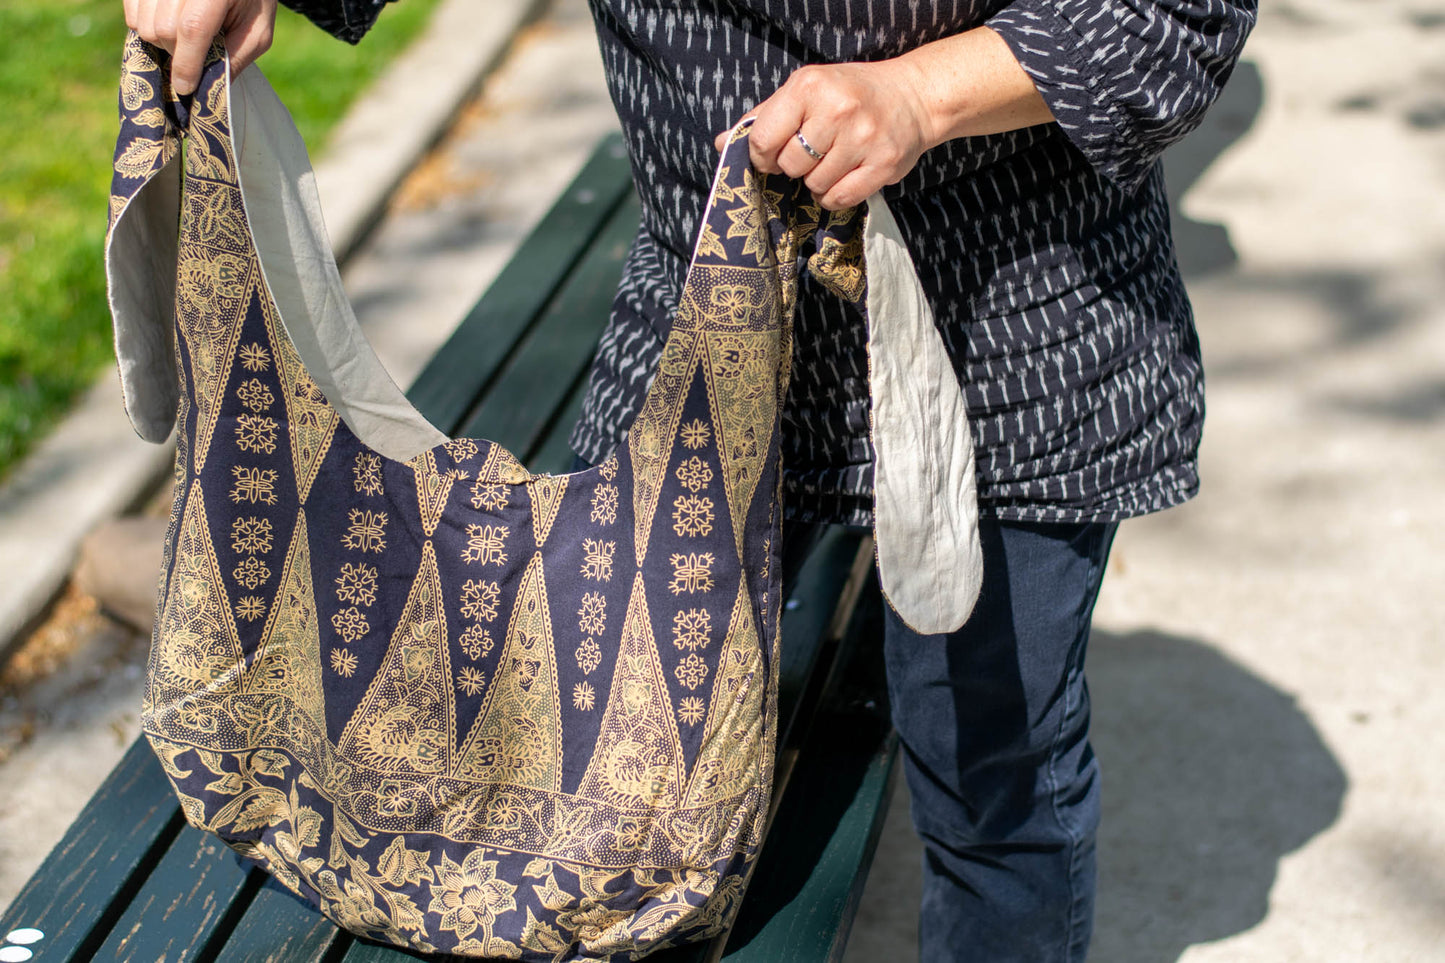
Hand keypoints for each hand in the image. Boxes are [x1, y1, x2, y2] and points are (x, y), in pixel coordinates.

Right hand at [123, 0, 278, 94]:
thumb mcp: (257, 33)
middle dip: (177, 53)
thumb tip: (208, 92)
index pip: (192, 28)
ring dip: (161, 40)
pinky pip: (132, 12)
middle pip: (163, 29)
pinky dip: (144, 24)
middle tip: (196, 51)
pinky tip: (167, 22)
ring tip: (184, 35)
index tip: (185, 88)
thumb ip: (236, 59)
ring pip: (143, 24)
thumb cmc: (251, 5)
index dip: (186, 64)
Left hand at [714, 28, 1054, 210]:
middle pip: (790, 166)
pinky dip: (835, 196)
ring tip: (833, 161)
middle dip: (794, 167)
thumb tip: (722, 144)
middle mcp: (837, 109)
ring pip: (814, 185)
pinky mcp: (884, 164)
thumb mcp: (804, 92)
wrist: (911, 97)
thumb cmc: (848, 94)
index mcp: (809, 86)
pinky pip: (839, 199)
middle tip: (812, 154)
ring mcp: (863, 138)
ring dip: (817, 181)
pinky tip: (845, 176)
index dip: (763, 155)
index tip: (775, 154)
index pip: (763, 139)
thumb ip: (764, 118)